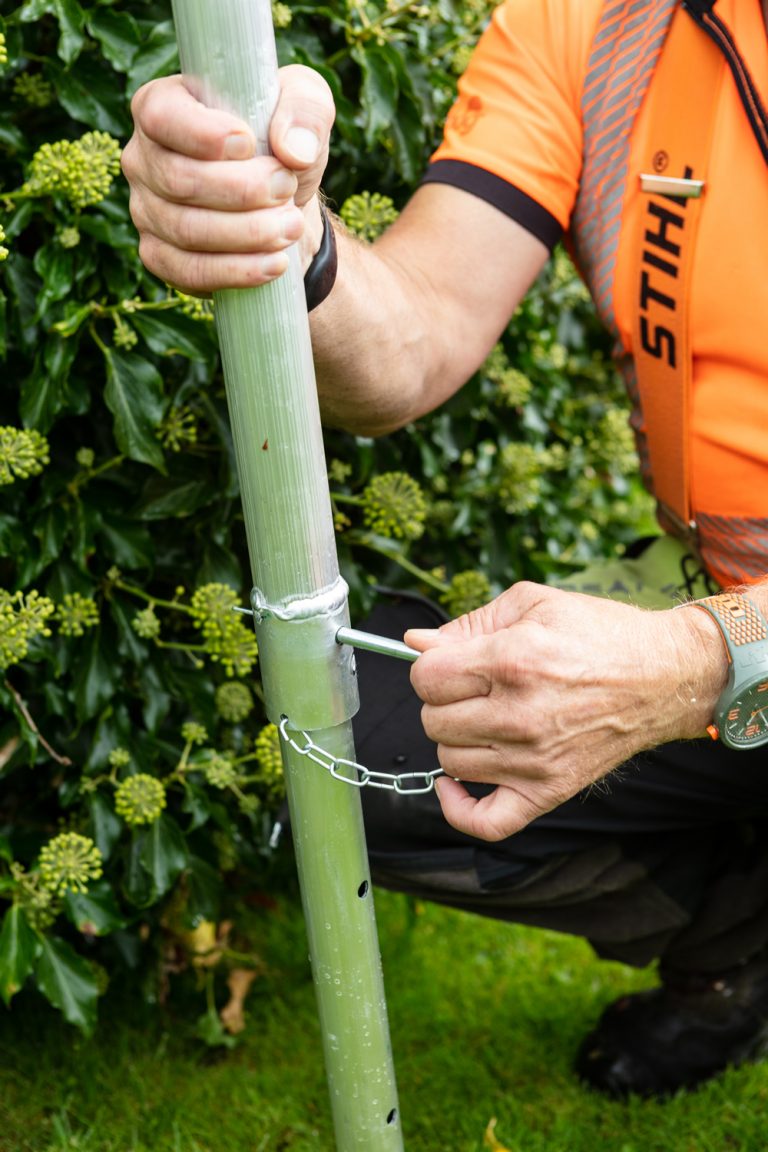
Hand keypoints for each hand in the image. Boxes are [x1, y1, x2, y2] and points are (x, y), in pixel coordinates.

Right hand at [121, 65, 334, 293]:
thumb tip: (294, 152)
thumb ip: (305, 112)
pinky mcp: (160, 256)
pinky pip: (189, 271)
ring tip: (291, 226)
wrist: (283, 201)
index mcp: (163, 103)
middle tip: (286, 188)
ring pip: (187, 230)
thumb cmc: (283, 140)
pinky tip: (275, 263)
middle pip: (179, 180)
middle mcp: (143, 158)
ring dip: (247, 233)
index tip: (251, 144)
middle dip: (242, 190)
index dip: (205, 134)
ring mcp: (145, 210)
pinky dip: (237, 271)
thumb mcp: (307, 104)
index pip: (161, 116)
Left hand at [406, 582, 726, 841]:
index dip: (431, 666)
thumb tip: (414, 644)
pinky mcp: (549, 791)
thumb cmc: (599, 634)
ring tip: (486, 719)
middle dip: (445, 699)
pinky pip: (485, 822)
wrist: (664, 676)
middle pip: (433, 719)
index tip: (452, 662)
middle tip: (476, 687)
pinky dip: (458, 808)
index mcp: (512, 659)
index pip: (426, 677)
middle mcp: (519, 714)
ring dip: (457, 739)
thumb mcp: (532, 603)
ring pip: (450, 760)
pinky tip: (454, 784)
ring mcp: (533, 760)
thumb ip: (468, 623)